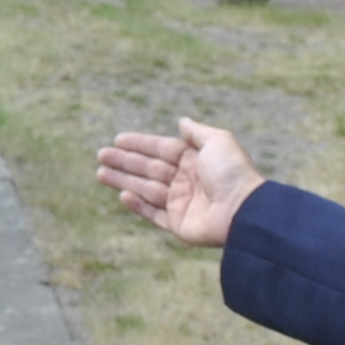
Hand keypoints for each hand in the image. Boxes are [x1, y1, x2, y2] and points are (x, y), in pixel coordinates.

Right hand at [94, 120, 263, 247]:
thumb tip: (181, 121)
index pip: (161, 149)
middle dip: (125, 161)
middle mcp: (186, 180)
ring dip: (123, 181)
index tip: (118, 139)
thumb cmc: (233, 173)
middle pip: (149, 168)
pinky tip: (123, 195)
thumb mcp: (218, 141)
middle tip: (101, 155)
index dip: (140, 144)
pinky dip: (138, 205)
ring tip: (100, 173)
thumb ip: (197, 132)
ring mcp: (181, 203)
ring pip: (146, 190)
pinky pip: (154, 214)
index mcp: (195, 160)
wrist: (244, 210)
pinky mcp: (179, 224)